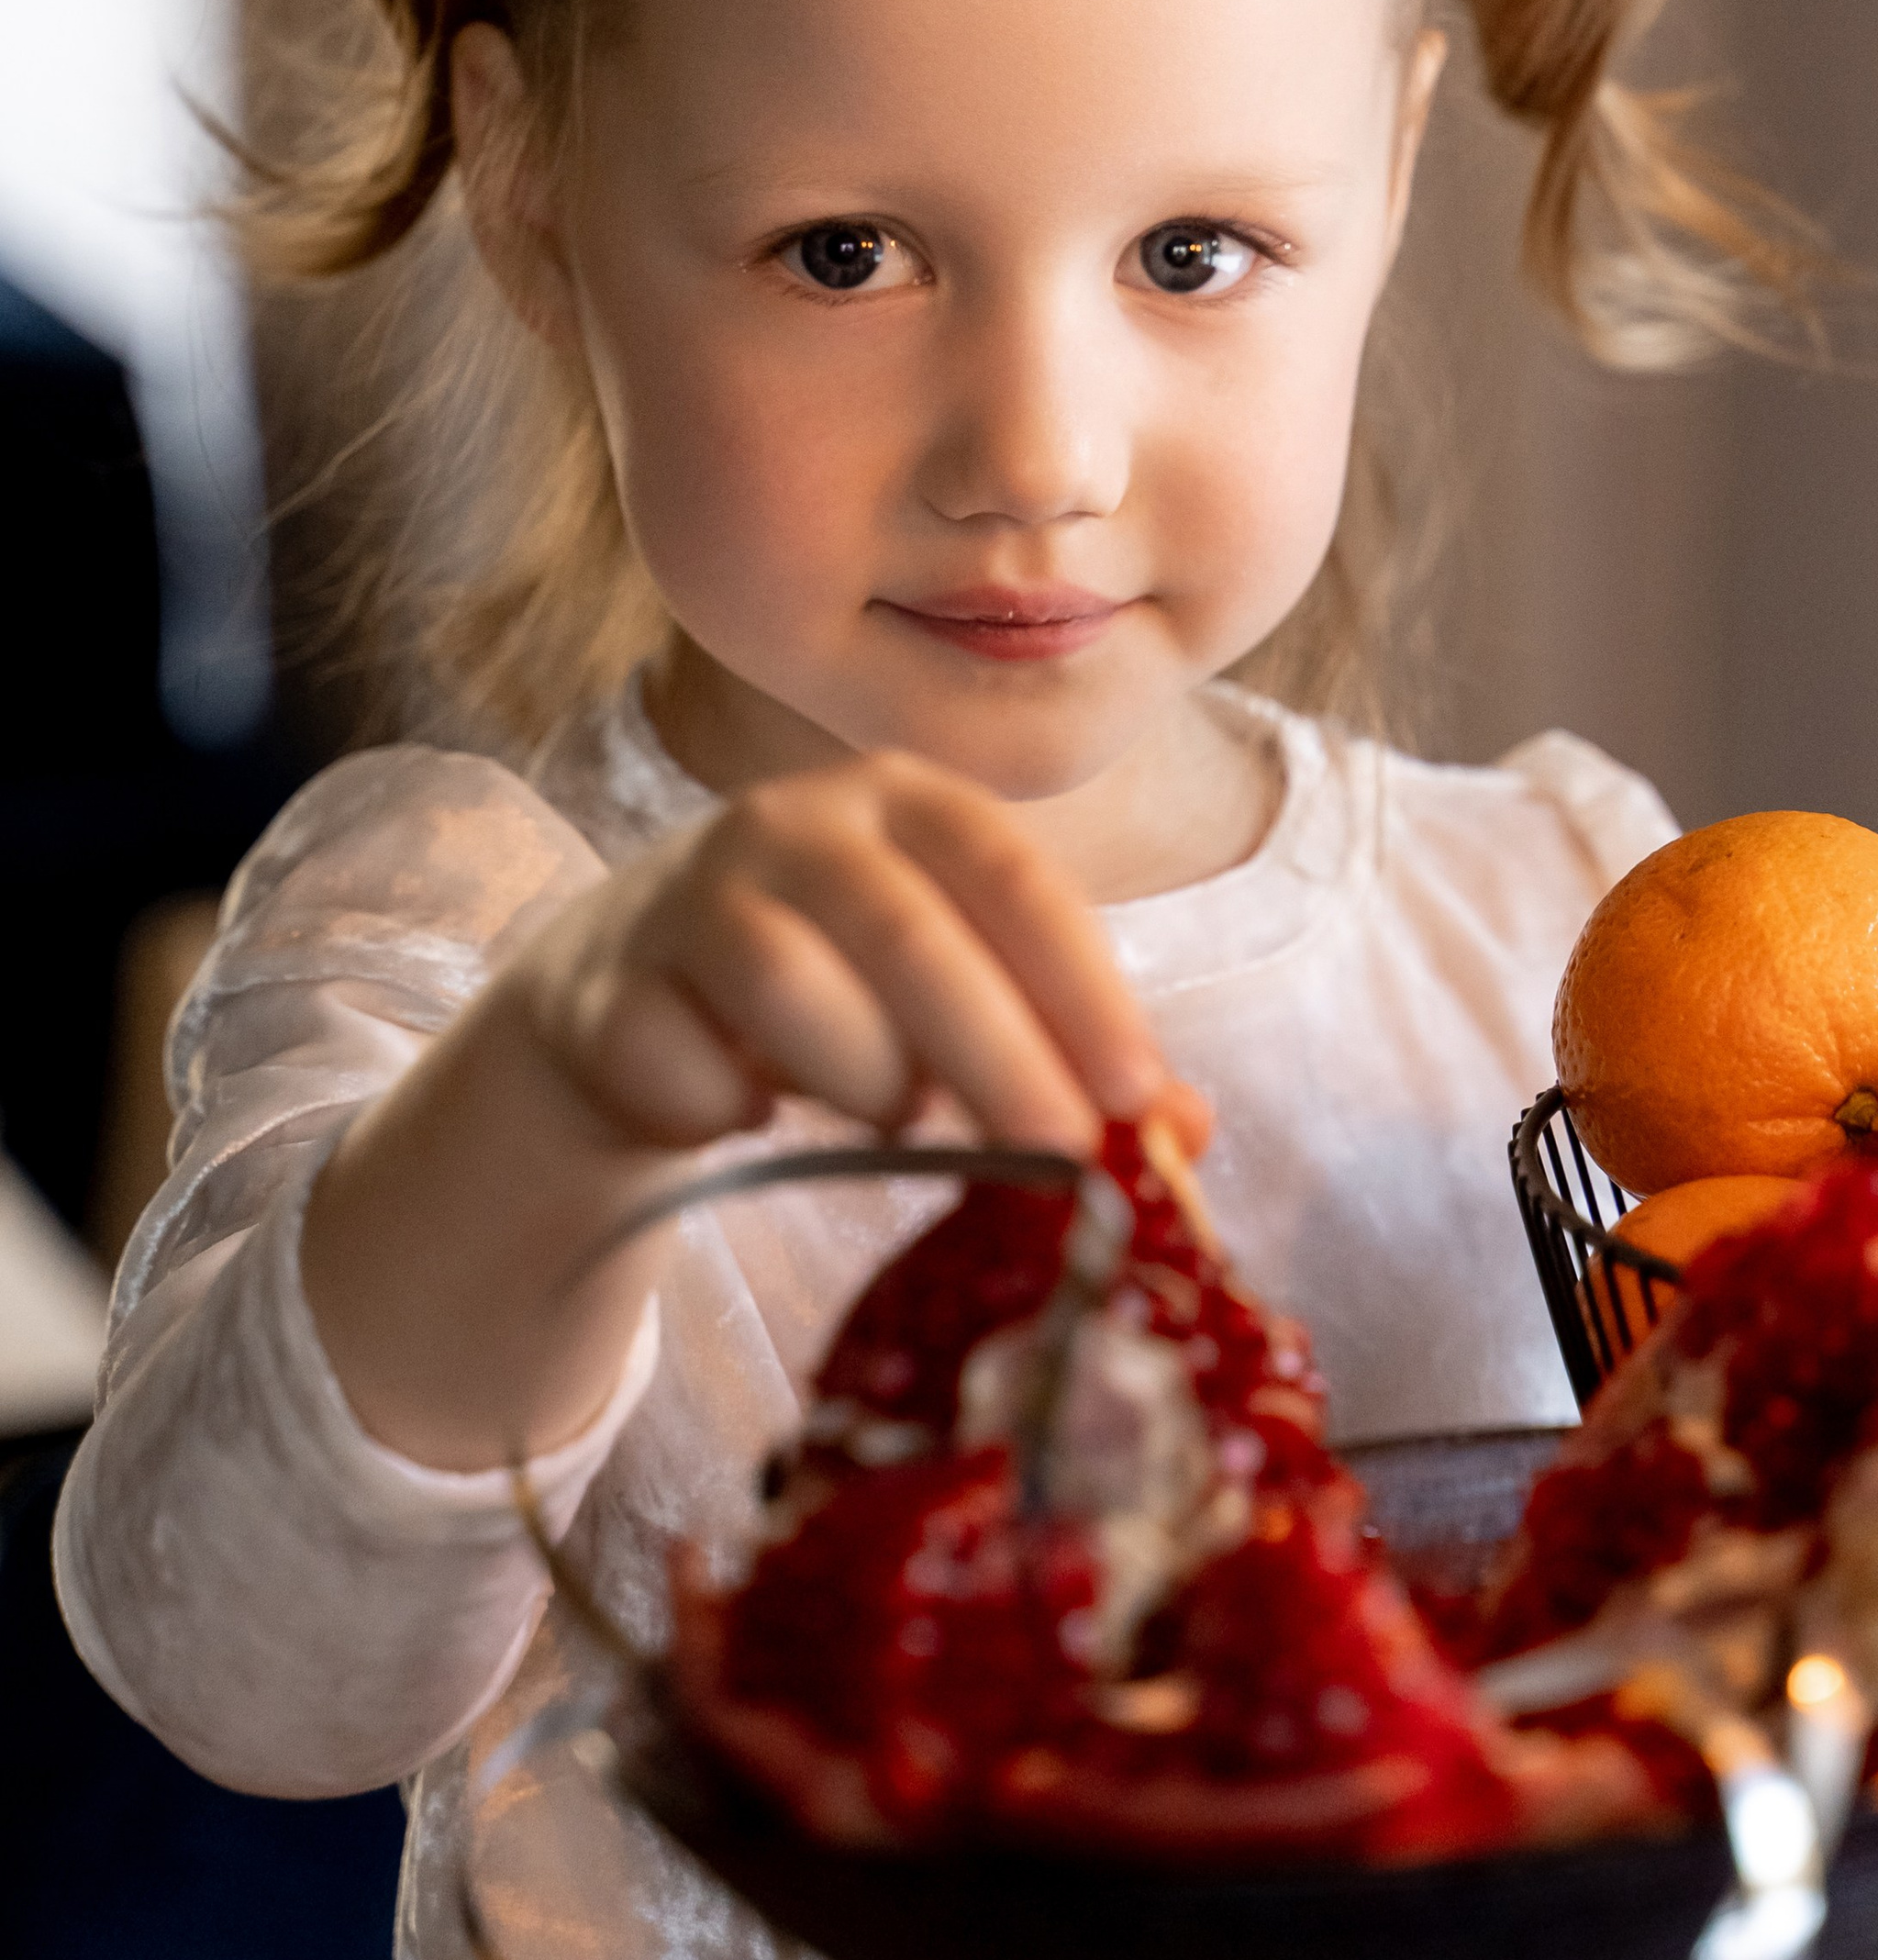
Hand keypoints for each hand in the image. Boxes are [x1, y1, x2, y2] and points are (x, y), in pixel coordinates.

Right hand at [515, 749, 1171, 1157]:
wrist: (626, 1004)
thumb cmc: (834, 993)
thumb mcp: (955, 1001)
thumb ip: (1065, 1054)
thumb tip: (1187, 1135)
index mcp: (906, 799)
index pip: (1015, 878)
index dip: (1084, 989)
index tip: (1140, 1099)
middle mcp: (795, 820)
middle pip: (910, 935)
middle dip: (1000, 1057)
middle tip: (1060, 1159)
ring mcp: (690, 892)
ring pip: (792, 984)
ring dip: (866, 1076)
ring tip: (890, 1113)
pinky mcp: (608, 985)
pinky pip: (688, 1065)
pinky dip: (736, 1109)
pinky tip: (750, 1114)